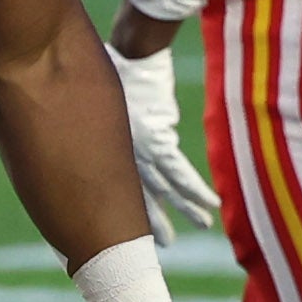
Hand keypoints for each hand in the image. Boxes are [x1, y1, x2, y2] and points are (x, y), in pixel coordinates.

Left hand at [108, 38, 222, 245]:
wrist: (128, 55)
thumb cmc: (110, 69)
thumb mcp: (96, 96)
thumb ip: (98, 111)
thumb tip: (90, 113)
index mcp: (110, 146)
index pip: (119, 185)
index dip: (127, 208)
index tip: (131, 230)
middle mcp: (126, 152)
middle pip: (139, 196)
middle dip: (152, 222)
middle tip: (161, 245)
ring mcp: (145, 149)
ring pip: (164, 189)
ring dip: (183, 211)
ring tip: (202, 226)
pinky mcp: (161, 140)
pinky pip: (179, 173)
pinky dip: (195, 191)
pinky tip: (211, 206)